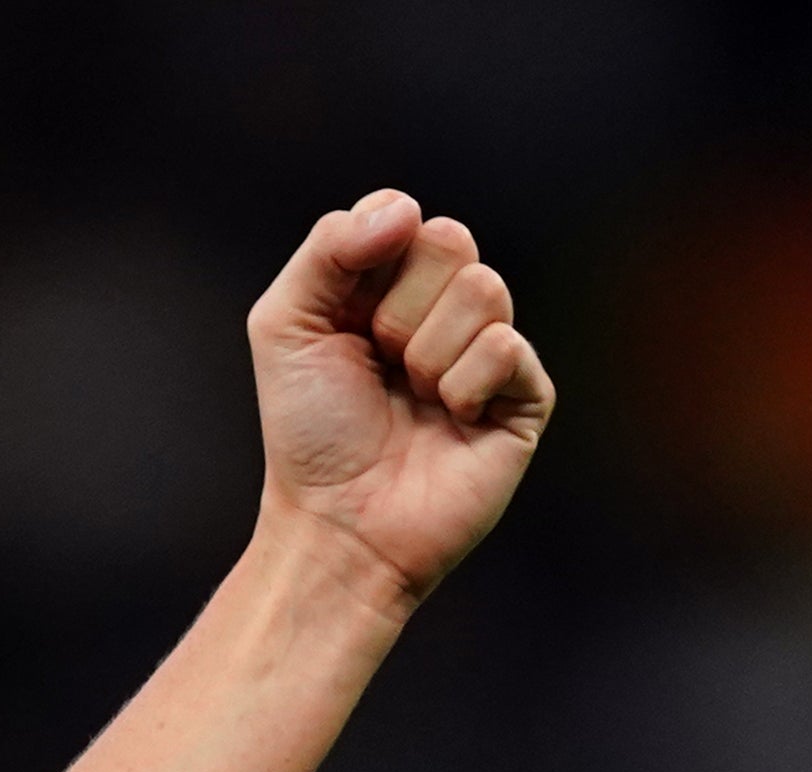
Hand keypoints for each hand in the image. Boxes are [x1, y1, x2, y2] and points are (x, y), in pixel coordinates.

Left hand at [247, 191, 553, 608]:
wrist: (339, 523)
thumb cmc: (309, 432)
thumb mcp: (286, 327)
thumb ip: (326, 250)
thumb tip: (403, 208)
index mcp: (387, 285)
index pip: (403, 215)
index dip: (370, 258)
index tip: (342, 316)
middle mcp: (443, 308)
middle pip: (449, 240)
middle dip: (396, 308)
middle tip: (377, 362)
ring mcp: (489, 347)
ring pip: (482, 289)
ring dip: (425, 354)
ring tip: (410, 398)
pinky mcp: (526, 392)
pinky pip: (504, 348)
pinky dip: (461, 387)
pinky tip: (448, 421)